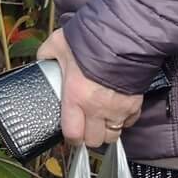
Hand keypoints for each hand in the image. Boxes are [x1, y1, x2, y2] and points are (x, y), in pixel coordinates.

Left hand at [40, 28, 142, 148]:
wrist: (123, 36)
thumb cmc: (89, 40)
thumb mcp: (58, 44)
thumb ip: (47, 54)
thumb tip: (42, 58)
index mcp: (75, 97)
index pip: (73, 134)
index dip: (71, 138)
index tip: (70, 134)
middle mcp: (97, 108)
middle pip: (94, 140)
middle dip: (88, 136)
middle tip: (85, 126)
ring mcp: (118, 108)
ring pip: (113, 135)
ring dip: (106, 130)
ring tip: (100, 120)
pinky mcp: (135, 103)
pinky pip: (129, 122)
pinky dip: (124, 120)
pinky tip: (117, 111)